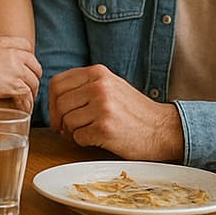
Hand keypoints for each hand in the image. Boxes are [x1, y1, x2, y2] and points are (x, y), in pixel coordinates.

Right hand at [0, 35, 41, 106]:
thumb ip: (1, 46)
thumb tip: (6, 52)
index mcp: (10, 45)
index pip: (30, 53)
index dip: (30, 64)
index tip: (27, 72)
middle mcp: (16, 56)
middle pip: (36, 68)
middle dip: (34, 78)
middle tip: (30, 87)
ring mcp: (15, 71)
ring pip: (33, 83)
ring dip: (32, 92)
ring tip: (27, 100)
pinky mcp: (11, 86)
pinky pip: (27, 95)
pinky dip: (28, 103)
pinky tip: (25, 108)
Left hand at [47, 64, 184, 160]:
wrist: (164, 129)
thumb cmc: (134, 111)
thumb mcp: (110, 86)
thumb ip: (84, 86)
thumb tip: (53, 99)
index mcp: (97, 73)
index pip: (57, 84)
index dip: (51, 101)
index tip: (57, 113)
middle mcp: (98, 86)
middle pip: (59, 103)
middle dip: (59, 119)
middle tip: (67, 128)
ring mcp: (102, 107)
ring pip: (67, 121)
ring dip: (72, 131)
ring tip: (88, 132)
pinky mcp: (105, 128)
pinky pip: (78, 137)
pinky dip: (83, 141)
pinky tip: (98, 139)